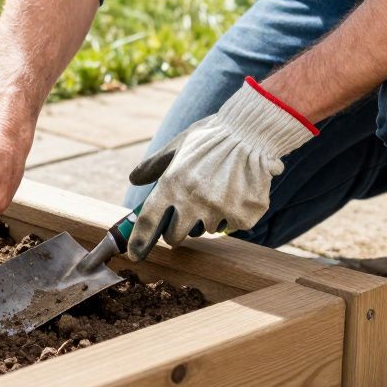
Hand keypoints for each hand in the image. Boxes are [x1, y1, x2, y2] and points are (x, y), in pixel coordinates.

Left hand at [125, 77, 316, 260]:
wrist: (252, 132)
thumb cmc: (212, 136)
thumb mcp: (178, 144)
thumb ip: (154, 164)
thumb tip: (133, 179)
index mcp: (172, 184)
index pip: (148, 222)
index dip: (139, 242)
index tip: (134, 255)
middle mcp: (193, 200)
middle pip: (176, 235)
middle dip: (177, 230)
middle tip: (185, 217)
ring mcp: (219, 210)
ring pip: (206, 230)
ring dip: (208, 218)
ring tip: (217, 191)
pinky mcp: (243, 216)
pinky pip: (231, 226)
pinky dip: (232, 214)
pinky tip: (236, 193)